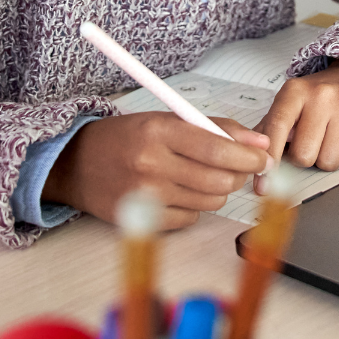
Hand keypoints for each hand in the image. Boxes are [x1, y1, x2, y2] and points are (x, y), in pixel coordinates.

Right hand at [43, 113, 271, 229]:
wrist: (75, 163)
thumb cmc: (125, 138)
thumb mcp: (166, 120)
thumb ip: (214, 127)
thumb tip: (259, 142)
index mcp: (158, 130)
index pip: (217, 147)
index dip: (248, 156)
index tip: (263, 157)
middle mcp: (151, 163)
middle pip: (218, 179)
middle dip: (238, 175)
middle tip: (238, 168)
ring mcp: (145, 195)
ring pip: (210, 201)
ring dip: (217, 190)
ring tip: (201, 176)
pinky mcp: (142, 218)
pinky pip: (190, 219)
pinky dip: (194, 207)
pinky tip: (178, 192)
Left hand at [254, 63, 338, 191]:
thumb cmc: (321, 94)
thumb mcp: (292, 101)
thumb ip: (270, 127)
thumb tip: (254, 157)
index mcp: (295, 91)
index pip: (276, 128)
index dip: (270, 158)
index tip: (263, 183)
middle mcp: (321, 94)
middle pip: (304, 155)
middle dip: (306, 157)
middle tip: (312, 141)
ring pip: (329, 161)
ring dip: (328, 157)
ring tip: (331, 136)